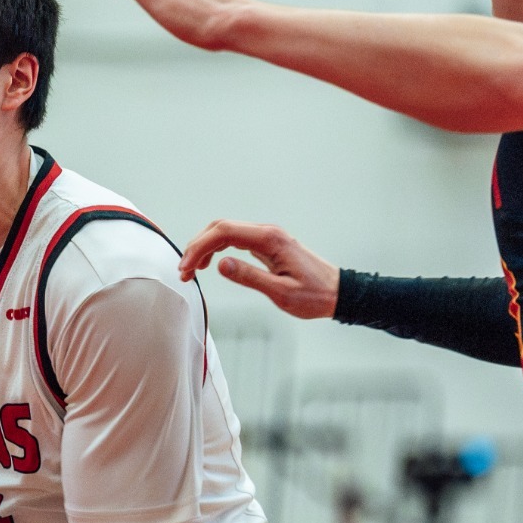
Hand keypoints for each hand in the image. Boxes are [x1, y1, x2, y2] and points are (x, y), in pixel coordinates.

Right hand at [177, 220, 339, 319]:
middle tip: (184, 272)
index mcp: (269, 240)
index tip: (186, 268)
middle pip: (221, 227)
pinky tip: (211, 264)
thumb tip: (221, 264)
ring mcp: (267, 237)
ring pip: (226, 231)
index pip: (224, 232)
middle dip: (197, 246)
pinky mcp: (268, 245)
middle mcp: (267, 232)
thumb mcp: (281, 292)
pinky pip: (236, 239)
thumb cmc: (314, 295)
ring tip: (193, 270)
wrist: (339, 293)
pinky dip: (218, 249)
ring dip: (206, 247)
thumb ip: (250, 277)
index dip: (200, 247)